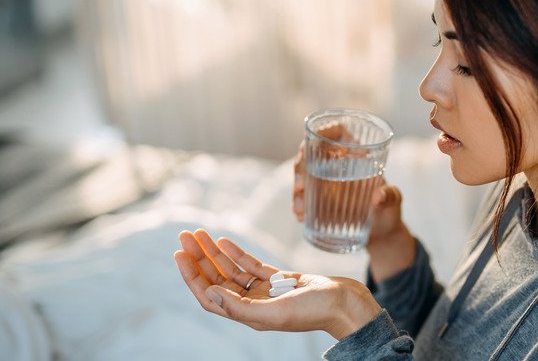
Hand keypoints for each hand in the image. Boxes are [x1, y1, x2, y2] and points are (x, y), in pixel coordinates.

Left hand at [173, 229, 381, 339]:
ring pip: (232, 270)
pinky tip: (225, 240)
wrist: (347, 304)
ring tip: (199, 232)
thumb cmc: (316, 311)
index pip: (210, 295)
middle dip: (199, 257)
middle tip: (184, 235)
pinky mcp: (280, 279)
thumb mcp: (276, 312)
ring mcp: (266, 291)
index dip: (192, 276)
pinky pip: (251, 265)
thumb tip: (209, 293)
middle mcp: (253, 303)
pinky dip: (237, 252)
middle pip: (217, 279)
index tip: (179, 254)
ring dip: (214, 252)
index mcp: (248, 315)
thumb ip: (241, 307)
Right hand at [292, 124, 407, 246]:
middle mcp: (338, 164)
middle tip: (300, 187)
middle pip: (312, 153)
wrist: (382, 236)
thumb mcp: (394, 201)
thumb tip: (378, 197)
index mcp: (357, 155)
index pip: (337, 131)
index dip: (325, 131)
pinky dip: (299, 205)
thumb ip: (391, 196)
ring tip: (299, 210)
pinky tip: (299, 216)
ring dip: (297, 190)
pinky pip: (304, 197)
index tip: (317, 143)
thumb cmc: (390, 211)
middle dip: (300, 167)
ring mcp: (326, 182)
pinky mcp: (320, 200)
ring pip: (303, 175)